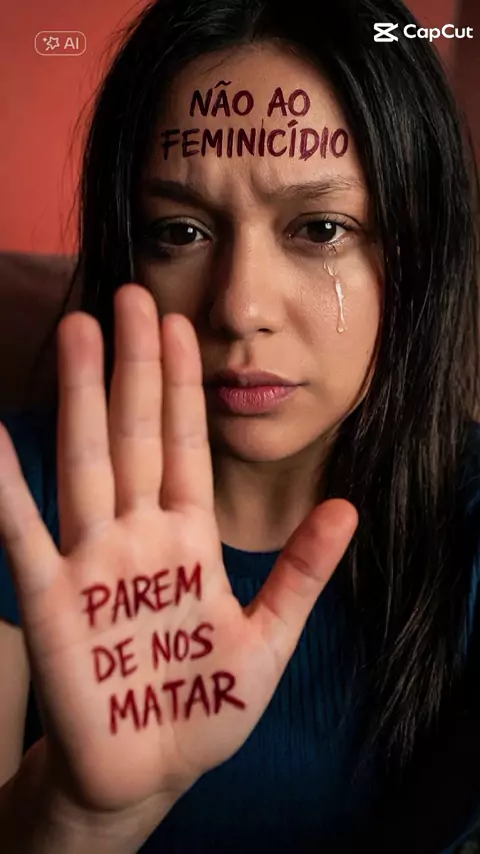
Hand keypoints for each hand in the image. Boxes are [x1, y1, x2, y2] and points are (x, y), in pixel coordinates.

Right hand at [0, 284, 357, 814]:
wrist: (152, 773)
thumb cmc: (205, 706)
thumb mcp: (270, 639)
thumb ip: (302, 572)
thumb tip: (347, 507)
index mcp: (188, 538)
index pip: (185, 444)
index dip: (184, 385)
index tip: (179, 326)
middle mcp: (138, 535)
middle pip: (136, 434)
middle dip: (134, 367)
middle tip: (129, 297)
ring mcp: (93, 562)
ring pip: (87, 462)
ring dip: (80, 397)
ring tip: (75, 331)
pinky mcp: (53, 602)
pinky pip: (25, 535)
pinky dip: (9, 488)